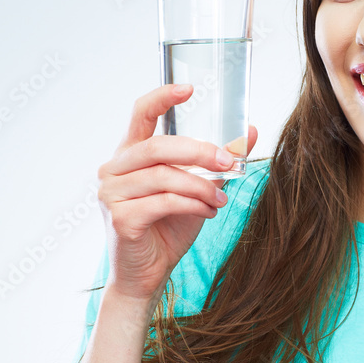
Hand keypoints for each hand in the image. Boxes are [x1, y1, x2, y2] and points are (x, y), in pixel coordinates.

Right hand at [97, 83, 258, 304]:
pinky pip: (164, 202)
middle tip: (229, 161)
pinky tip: (208, 212)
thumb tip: (250, 132)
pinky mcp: (121, 218)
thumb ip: (217, 161)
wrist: (146, 274)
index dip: (162, 97)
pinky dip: (193, 205)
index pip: (140, 115)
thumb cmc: (168, 228)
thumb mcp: (198, 189)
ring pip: (165, 177)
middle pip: (158, 147)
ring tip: (221, 198)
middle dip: (199, 152)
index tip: (189, 88)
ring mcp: (112, 194)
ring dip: (201, 186)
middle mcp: (114, 170)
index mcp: (129, 155)